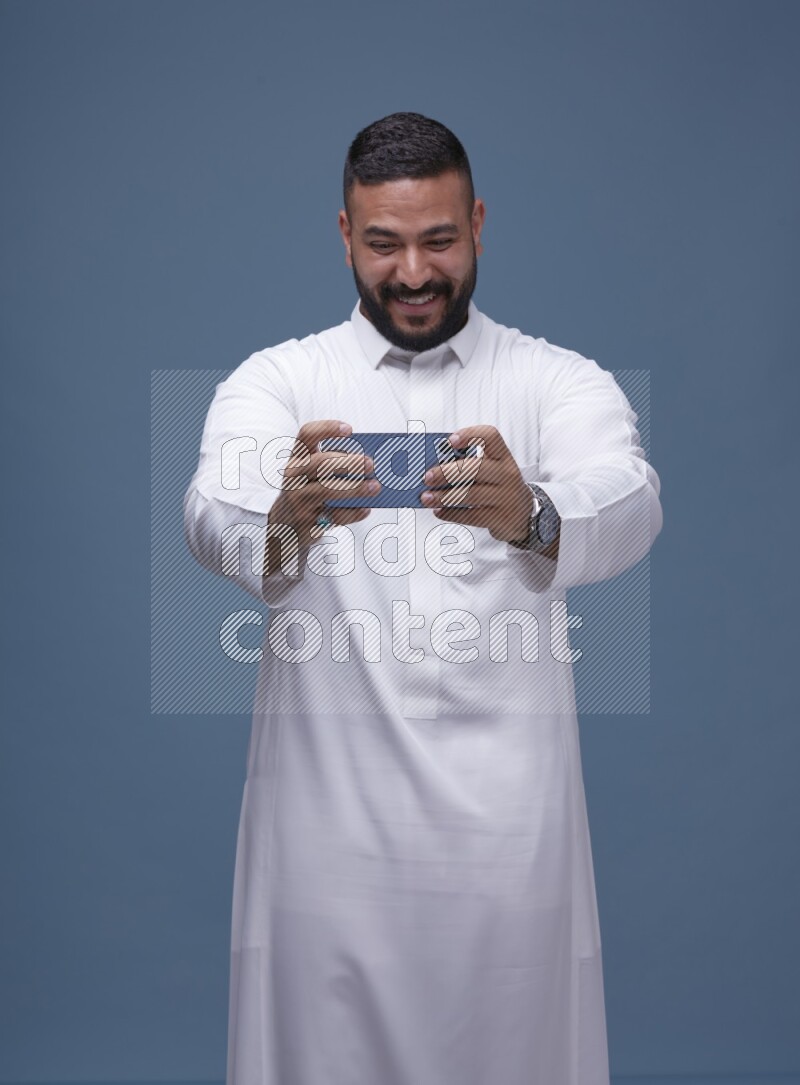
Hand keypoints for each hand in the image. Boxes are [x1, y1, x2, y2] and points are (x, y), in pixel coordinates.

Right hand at [265, 420, 379, 575]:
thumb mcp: (311, 476)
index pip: (306, 434)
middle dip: (347, 462)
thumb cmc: (307, 493)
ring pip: (327, 490)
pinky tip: (366, 509)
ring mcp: (298, 499)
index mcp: (296, 459)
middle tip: (371, 463)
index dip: (327, 429)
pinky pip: (333, 516)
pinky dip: (353, 512)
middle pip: (319, 463)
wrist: (284, 527)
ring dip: (355, 488)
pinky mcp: (306, 521)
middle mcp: (293, 476)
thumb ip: (334, 467)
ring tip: (376, 487)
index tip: (350, 430)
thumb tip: (369, 466)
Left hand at [420, 425, 532, 543]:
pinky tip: (439, 511)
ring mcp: (505, 497)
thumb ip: (467, 464)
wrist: (523, 514)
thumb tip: (432, 465)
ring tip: (426, 497)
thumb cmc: (498, 486)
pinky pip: (471, 516)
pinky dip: (451, 513)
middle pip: (476, 468)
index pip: (491, 437)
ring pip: (471, 494)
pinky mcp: (500, 518)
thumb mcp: (490, 470)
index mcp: (503, 457)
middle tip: (427, 477)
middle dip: (447, 472)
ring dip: (444, 495)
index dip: (470, 435)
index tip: (449, 441)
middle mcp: (507, 474)